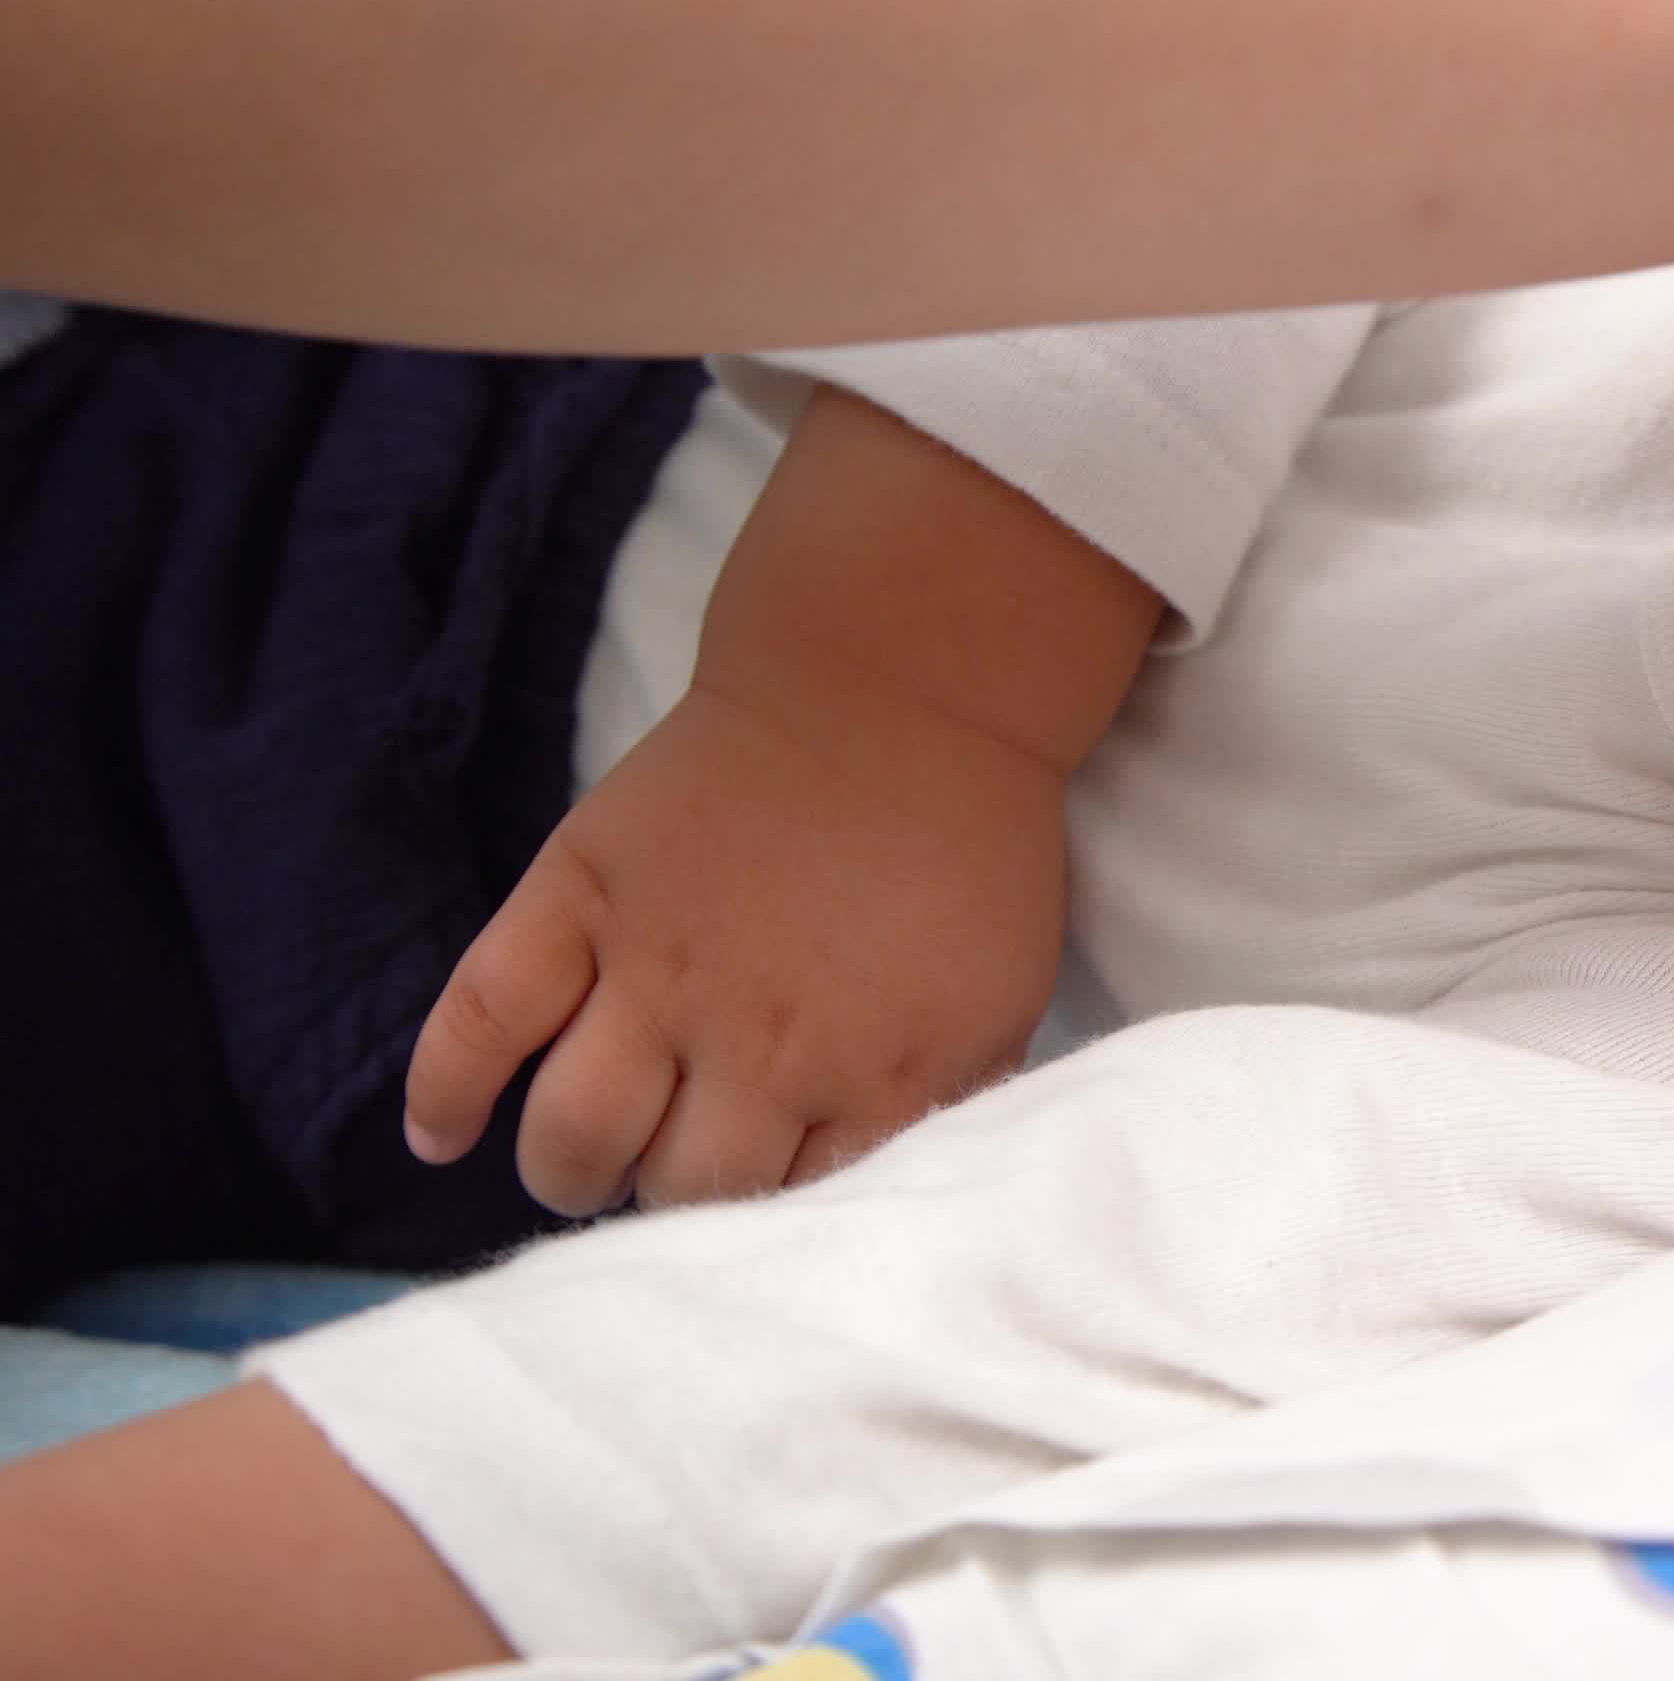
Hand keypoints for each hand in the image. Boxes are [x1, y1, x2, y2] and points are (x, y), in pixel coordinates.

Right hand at [404, 672, 1067, 1214]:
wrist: (898, 688)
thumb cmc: (962, 847)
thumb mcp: (998, 995)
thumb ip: (941, 1101)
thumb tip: (886, 1191)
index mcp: (874, 1073)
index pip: (798, 1213)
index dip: (772, 1224)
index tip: (757, 1214)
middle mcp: (758, 1043)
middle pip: (679, 1190)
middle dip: (670, 1205)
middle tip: (667, 1184)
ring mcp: (656, 972)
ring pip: (574, 1133)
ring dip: (569, 1171)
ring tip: (581, 1169)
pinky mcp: (578, 899)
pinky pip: (481, 1017)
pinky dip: (445, 1091)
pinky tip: (437, 1140)